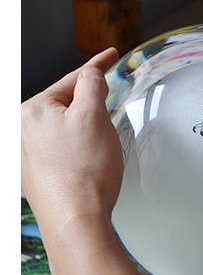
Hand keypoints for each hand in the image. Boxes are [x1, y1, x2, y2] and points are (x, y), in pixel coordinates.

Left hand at [21, 48, 123, 228]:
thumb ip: (92, 86)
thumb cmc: (85, 171)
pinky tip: (88, 159)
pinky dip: (76, 147)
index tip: (111, 55)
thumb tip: (91, 74)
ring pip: (61, 125)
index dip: (96, 66)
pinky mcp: (34, 172)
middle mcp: (19, 130)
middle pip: (64, 102)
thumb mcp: (95, 117)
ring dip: (83, 128)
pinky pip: (58, 146)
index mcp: (30, 111)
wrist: (75, 219)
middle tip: (110, 110)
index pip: (71, 79)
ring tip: (99, 146)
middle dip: (88, 104)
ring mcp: (24, 153)